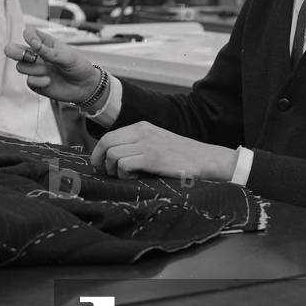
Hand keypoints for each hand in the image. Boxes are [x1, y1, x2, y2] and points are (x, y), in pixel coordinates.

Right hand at [5, 26, 99, 103]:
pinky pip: (29, 81)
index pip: (29, 34)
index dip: (28, 36)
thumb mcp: (66, 56)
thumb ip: (47, 51)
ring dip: (33, 69)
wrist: (85, 87)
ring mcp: (36, 69)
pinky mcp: (36, 83)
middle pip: (16, 51)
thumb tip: (31, 41)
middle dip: (15, 52)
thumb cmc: (78, 66)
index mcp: (45, 43)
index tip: (33, 41)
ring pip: (21, 67)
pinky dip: (38, 81)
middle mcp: (37, 55)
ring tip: (48, 71)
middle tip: (24, 55)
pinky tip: (49, 81)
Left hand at [90, 122, 237, 182]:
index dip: (98, 154)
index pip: (108, 137)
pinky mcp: (152, 158)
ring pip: (112, 155)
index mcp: (141, 127)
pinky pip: (124, 165)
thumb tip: (110, 159)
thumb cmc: (182, 158)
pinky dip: (125, 175)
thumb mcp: (157, 143)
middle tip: (109, 175)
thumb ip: (137, 146)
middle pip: (106, 144)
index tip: (101, 167)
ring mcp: (147, 144)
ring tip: (129, 177)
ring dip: (115, 171)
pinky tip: (137, 179)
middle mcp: (142, 131)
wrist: (207, 160)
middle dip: (101, 162)